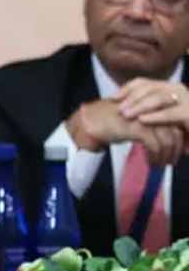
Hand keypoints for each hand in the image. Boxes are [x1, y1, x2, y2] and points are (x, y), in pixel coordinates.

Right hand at [66, 99, 183, 164]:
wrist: (91, 122)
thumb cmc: (111, 122)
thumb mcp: (136, 120)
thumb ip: (152, 125)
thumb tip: (168, 141)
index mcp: (154, 105)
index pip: (175, 122)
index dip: (179, 139)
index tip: (177, 152)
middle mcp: (153, 108)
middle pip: (175, 131)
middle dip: (176, 149)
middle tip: (171, 161)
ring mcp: (146, 117)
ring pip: (168, 140)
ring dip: (165, 156)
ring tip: (160, 165)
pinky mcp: (139, 127)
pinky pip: (155, 146)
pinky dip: (155, 157)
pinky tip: (151, 163)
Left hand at [115, 77, 188, 132]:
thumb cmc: (175, 126)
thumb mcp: (157, 114)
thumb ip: (142, 108)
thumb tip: (118, 106)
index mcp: (166, 88)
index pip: (142, 82)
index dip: (126, 89)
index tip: (112, 98)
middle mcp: (175, 90)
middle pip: (149, 88)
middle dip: (131, 98)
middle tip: (119, 110)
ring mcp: (185, 99)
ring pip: (159, 98)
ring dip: (140, 106)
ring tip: (126, 115)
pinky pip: (170, 113)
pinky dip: (155, 116)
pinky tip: (142, 120)